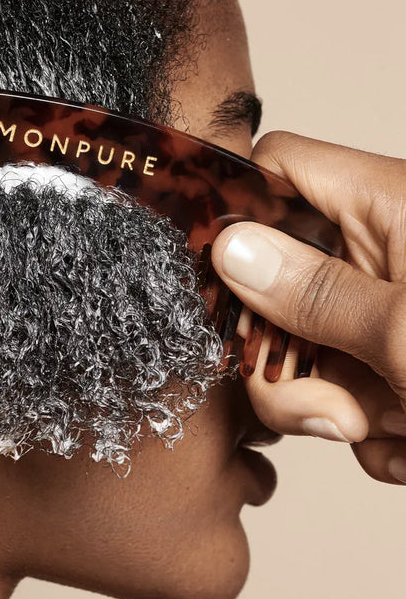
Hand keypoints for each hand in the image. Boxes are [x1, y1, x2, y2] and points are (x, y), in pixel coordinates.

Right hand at [211, 131, 405, 484]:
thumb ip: (314, 293)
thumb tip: (230, 246)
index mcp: (391, 206)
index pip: (279, 168)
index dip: (234, 205)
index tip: (212, 275)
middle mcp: (383, 250)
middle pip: (274, 278)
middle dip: (286, 355)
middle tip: (329, 409)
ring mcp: (387, 311)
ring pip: (303, 348)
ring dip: (330, 407)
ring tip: (393, 430)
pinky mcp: (396, 364)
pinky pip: (343, 391)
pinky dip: (371, 430)